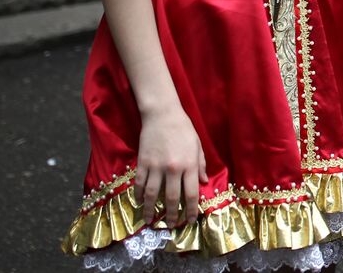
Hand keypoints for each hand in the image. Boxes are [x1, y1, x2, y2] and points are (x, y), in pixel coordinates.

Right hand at [134, 103, 206, 226]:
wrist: (163, 115)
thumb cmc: (183, 129)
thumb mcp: (197, 146)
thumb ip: (200, 165)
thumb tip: (204, 182)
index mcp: (189, 165)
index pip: (190, 194)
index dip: (190, 210)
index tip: (189, 220)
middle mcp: (173, 169)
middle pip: (171, 198)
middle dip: (171, 215)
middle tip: (171, 226)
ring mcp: (156, 167)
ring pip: (152, 195)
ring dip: (150, 210)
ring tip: (150, 221)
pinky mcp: (143, 164)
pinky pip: (140, 184)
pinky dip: (138, 195)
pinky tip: (139, 203)